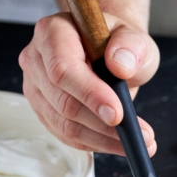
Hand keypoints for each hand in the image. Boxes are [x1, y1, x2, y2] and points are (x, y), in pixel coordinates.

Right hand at [19, 12, 159, 155]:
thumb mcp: (134, 37)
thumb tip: (120, 65)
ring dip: (102, 140)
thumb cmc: (119, 43)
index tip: (118, 114)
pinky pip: (66, 135)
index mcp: (53, 33)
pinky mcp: (45, 110)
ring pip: (64, 125)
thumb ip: (130, 45)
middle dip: (103, 125)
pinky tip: (117, 144)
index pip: (63, 69)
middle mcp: (37, 60)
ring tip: (136, 142)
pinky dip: (95, 143)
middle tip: (139, 135)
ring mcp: (38, 88)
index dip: (90, 94)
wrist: (111, 52)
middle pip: (64, 102)